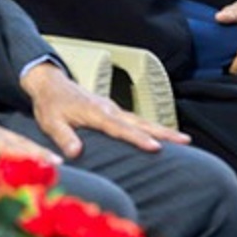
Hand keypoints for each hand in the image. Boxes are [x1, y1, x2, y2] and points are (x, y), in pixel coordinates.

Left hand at [20, 62, 188, 159]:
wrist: (51, 84)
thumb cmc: (51, 104)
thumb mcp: (51, 122)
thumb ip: (64, 137)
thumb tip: (75, 152)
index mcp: (97, 112)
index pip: (121, 128)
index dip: (139, 138)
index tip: (156, 146)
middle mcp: (109, 109)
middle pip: (141, 122)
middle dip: (164, 131)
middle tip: (186, 140)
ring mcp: (113, 109)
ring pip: (142, 120)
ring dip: (162, 129)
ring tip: (183, 140)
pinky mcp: (113, 112)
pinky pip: (135, 121)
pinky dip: (151, 128)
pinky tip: (160, 136)